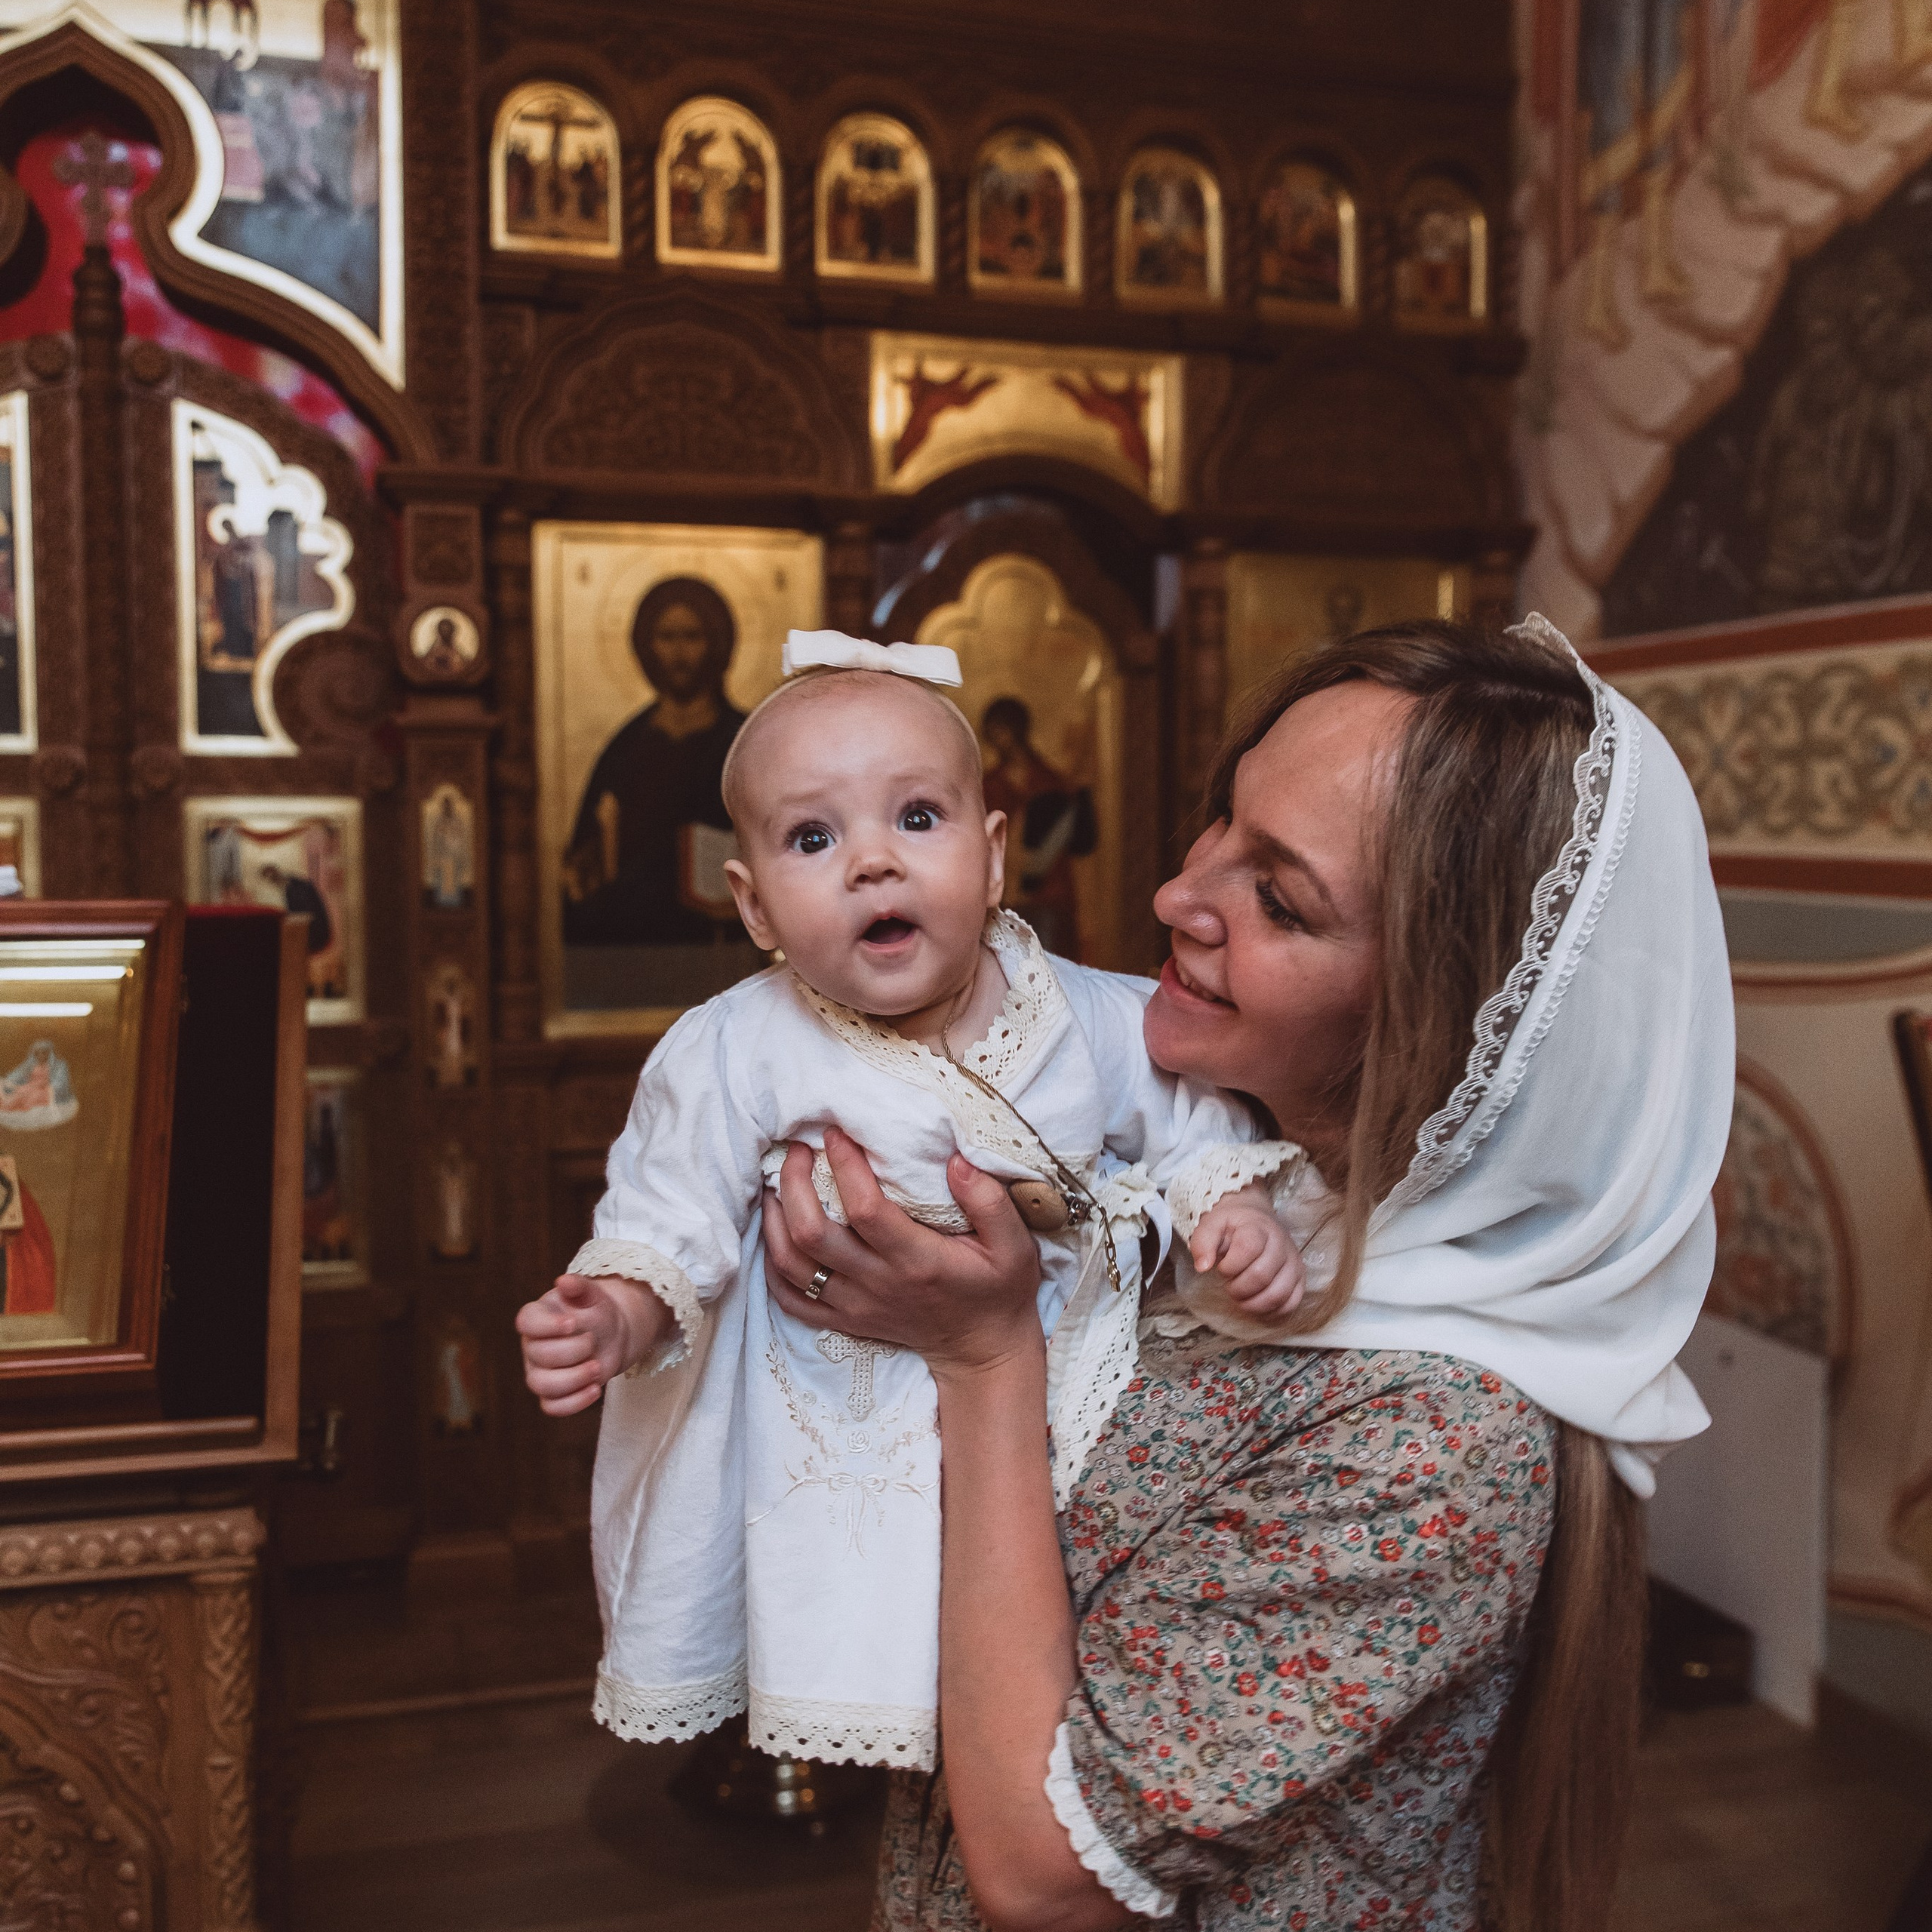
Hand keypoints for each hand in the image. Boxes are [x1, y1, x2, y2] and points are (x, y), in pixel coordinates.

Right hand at [515, 1273, 668, 1415]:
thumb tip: (564, 1280)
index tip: (573, 1323)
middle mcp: (532, 1346)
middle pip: (538, 1355)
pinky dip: (574, 1402)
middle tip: (594, 1342)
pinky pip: (552, 1407)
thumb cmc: (596, 1311)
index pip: (526, 1322)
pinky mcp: (552, 1394)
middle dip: (572, 1351)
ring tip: (598, 1368)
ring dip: (572, 1379)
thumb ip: (579, 1286)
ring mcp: (539, 1372)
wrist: (611, 1335)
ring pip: (541, 1385)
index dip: (547, 1326)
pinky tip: (596, 1389)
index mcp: (536, 1317)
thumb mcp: (593, 1295)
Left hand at [761, 1129, 1043, 1380]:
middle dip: (794, 1184)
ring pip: (791, 1265)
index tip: (836, 1133)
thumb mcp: (1014, 1246)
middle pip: (812, 1233)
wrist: (984, 1351)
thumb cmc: (999, 1291)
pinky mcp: (845, 1320)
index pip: (865, 1209)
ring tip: (775, 1184)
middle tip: (798, 1150)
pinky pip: (791, 1300)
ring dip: (774, 1221)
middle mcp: (878, 1283)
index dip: (844, 1166)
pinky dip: (773, 1266)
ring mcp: (856, 1305)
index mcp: (917, 1261)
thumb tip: (955, 1161)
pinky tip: (776, 1234)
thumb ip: (989, 1202)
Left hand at [1188, 1195, 1303, 1318]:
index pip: (1248, 1249)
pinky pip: (1290, 1304)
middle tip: (1229, 1285)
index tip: (1221, 1268)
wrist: (1256, 1218)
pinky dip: (1270, 1312)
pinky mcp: (1300, 1278)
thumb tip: (1202, 1267)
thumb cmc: (1232, 1225)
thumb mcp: (1212, 1224)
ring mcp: (1293, 1262)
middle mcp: (1281, 1244)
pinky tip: (1256, 1306)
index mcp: (1258, 1227)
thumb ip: (1203, 1243)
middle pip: (1261, 1276)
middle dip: (1238, 1288)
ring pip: (1277, 1294)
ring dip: (1253, 1304)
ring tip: (1241, 1297)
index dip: (1230, 1266)